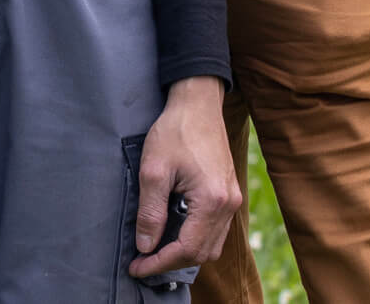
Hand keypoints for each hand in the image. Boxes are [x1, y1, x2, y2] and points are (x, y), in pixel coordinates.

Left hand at [130, 77, 240, 281]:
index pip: (188, 249)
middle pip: (202, 253)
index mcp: (212, 200)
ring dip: (184, 252)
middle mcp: (228, 205)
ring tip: (155, 250)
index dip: (160, 263)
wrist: (197, 102)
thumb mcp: (154, 169)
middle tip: (142, 262)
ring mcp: (232, 200)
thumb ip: (150, 211)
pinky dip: (195, 237)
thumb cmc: (175, 129)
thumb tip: (145, 246)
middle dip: (171, 262)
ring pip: (211, 245)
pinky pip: (215, 230)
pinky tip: (174, 232)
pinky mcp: (229, 193)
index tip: (137, 267)